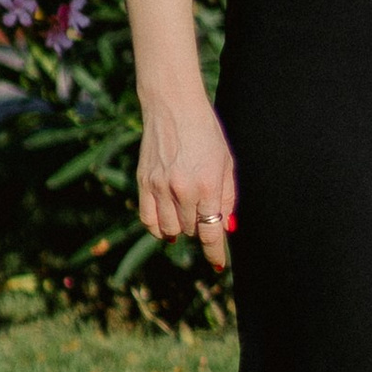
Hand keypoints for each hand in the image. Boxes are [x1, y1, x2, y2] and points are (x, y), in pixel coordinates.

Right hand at [137, 91, 236, 267]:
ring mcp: (160, 187)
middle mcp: (183, 191)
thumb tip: (226, 228)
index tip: (218, 265)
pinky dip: (158, 227)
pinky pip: (148, 219)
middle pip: (191, 231)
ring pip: (169, 230)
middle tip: (202, 214)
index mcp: (208, 186)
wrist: (174, 107)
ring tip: (185, 213)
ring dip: (179, 228)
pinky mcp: (144, 183)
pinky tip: (166, 221)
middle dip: (200, 228)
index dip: (215, 253)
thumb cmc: (207, 133)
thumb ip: (227, 197)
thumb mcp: (226, 163)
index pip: (211, 234)